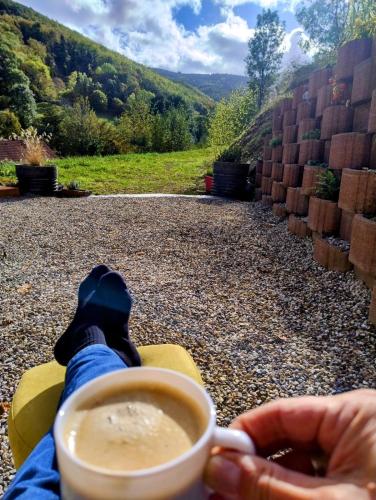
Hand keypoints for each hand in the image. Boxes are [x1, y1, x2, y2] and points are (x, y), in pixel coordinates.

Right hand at [205, 389, 375, 498]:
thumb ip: (271, 486)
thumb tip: (220, 470)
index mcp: (354, 415)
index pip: (281, 413)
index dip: (242, 435)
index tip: (213, 460)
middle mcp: (355, 430)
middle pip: (286, 441)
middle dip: (252, 469)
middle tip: (218, 493)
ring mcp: (359, 458)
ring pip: (299, 467)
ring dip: (268, 488)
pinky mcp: (361, 482)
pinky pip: (317, 484)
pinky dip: (291, 497)